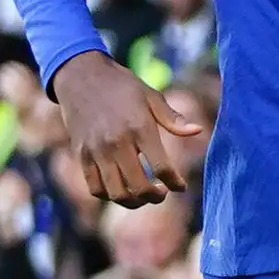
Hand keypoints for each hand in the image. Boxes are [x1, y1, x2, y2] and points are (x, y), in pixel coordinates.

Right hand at [54, 50, 204, 206]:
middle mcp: (117, 143)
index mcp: (140, 128)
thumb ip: (173, 119)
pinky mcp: (81, 155)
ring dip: (133, 202)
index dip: (175, 183)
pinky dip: (110, 195)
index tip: (181, 187)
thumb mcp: (151, 96)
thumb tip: (198, 130)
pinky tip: (121, 189)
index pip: (162, 167)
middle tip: (162, 193)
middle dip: (155, 197)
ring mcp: (96, 151)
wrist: (81, 76)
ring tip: (143, 195)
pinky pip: (94, 187)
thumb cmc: (122, 86)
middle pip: (138, 186)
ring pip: (115, 193)